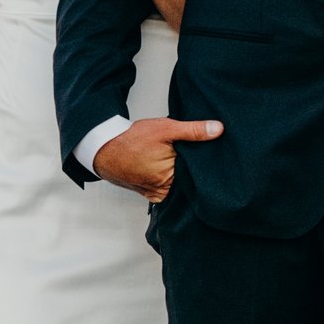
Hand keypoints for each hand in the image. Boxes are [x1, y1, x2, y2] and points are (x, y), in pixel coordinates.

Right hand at [91, 115, 222, 201]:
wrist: (106, 151)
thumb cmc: (132, 140)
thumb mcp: (165, 128)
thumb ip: (193, 130)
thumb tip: (218, 129)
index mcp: (172, 175)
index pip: (199, 171)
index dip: (205, 160)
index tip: (209, 153)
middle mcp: (166, 189)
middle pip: (190, 178)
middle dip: (193, 167)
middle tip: (189, 152)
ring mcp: (159, 194)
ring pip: (180, 183)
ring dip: (181, 172)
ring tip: (176, 158)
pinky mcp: (153, 195)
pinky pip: (169, 188)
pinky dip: (171, 179)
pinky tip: (167, 167)